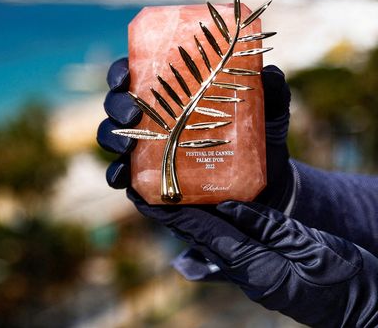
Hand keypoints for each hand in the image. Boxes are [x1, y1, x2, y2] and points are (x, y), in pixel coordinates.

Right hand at [97, 57, 293, 209]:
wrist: (264, 185)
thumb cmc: (258, 139)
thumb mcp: (267, 112)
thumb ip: (270, 90)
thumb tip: (270, 73)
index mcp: (170, 92)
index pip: (134, 75)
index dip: (120, 73)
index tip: (125, 77)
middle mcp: (151, 117)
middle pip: (116, 104)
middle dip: (115, 106)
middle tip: (132, 114)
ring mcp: (145, 149)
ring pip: (112, 137)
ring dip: (112, 138)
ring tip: (128, 146)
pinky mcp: (147, 180)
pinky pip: (121, 177)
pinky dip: (116, 175)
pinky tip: (122, 176)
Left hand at [130, 192, 377, 326]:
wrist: (368, 309)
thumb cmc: (346, 279)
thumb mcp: (310, 247)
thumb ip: (269, 227)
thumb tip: (228, 204)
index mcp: (256, 266)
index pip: (205, 233)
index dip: (174, 214)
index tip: (146, 197)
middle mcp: (248, 273)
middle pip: (200, 237)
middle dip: (170, 215)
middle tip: (143, 190)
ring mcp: (254, 276)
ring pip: (211, 242)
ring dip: (186, 220)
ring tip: (163, 196)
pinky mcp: (264, 274)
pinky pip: (229, 248)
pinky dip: (211, 228)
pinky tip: (203, 215)